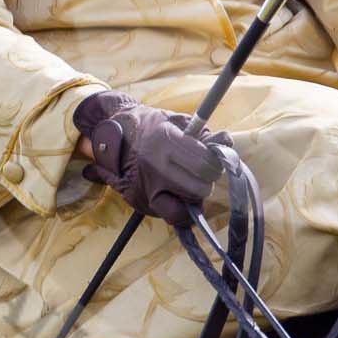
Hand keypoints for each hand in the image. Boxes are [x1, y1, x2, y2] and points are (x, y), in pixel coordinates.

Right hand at [72, 91, 229, 224]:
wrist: (112, 135)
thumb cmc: (150, 126)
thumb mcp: (177, 120)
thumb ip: (204, 132)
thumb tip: (225, 142)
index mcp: (166, 141)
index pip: (205, 164)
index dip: (216, 164)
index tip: (213, 159)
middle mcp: (155, 167)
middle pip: (199, 189)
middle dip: (206, 181)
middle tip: (201, 172)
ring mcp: (145, 187)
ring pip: (184, 208)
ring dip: (193, 198)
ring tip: (188, 184)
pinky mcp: (138, 202)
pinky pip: (169, 216)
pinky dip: (179, 212)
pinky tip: (178, 198)